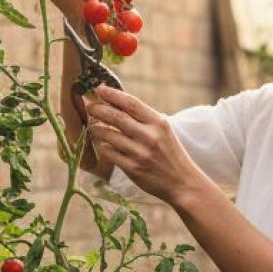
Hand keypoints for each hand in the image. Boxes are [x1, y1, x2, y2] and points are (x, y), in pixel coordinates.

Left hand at [82, 86, 206, 206]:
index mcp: (158, 123)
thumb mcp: (164, 131)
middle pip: (117, 117)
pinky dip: (102, 146)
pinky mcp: (133, 168)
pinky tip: (101, 143)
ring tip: (93, 126)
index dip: (112, 94)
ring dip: (96, 128)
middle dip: (99, 109)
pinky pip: (110, 153)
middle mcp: (149, 136)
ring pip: (109, 135)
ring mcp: (140, 153)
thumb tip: (118, 103)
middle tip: (90, 107)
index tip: (99, 88)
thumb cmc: (171, 154)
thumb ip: (144, 118)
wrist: (182, 183)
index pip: (131, 103)